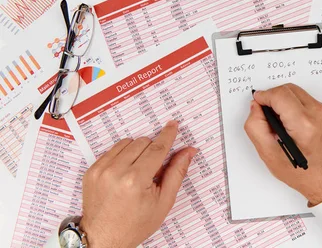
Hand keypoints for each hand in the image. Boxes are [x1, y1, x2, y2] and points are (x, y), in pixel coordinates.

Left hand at [79, 120, 197, 247]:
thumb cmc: (134, 224)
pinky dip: (121, 156)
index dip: (167, 135)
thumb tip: (187, 152)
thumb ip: (176, 173)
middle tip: (153, 169)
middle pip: (143, 142)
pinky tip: (124, 172)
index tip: (172, 125)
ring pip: (127, 142)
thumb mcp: (163, 202)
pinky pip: (112, 150)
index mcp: (135, 181)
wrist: (104, 238)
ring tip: (138, 171)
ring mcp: (101, 170)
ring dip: (136, 151)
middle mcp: (116, 172)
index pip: (157, 148)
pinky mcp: (91, 171)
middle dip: (152, 150)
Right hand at [245, 84, 321, 204]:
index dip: (263, 97)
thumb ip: (256, 128)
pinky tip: (289, 122)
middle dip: (272, 98)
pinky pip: (304, 98)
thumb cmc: (305, 173)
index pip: (279, 95)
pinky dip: (292, 105)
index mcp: (304, 125)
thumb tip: (255, 108)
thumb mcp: (270, 156)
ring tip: (278, 122)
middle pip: (287, 89)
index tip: (257, 103)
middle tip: (266, 116)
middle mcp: (318, 114)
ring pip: (295, 91)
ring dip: (282, 100)